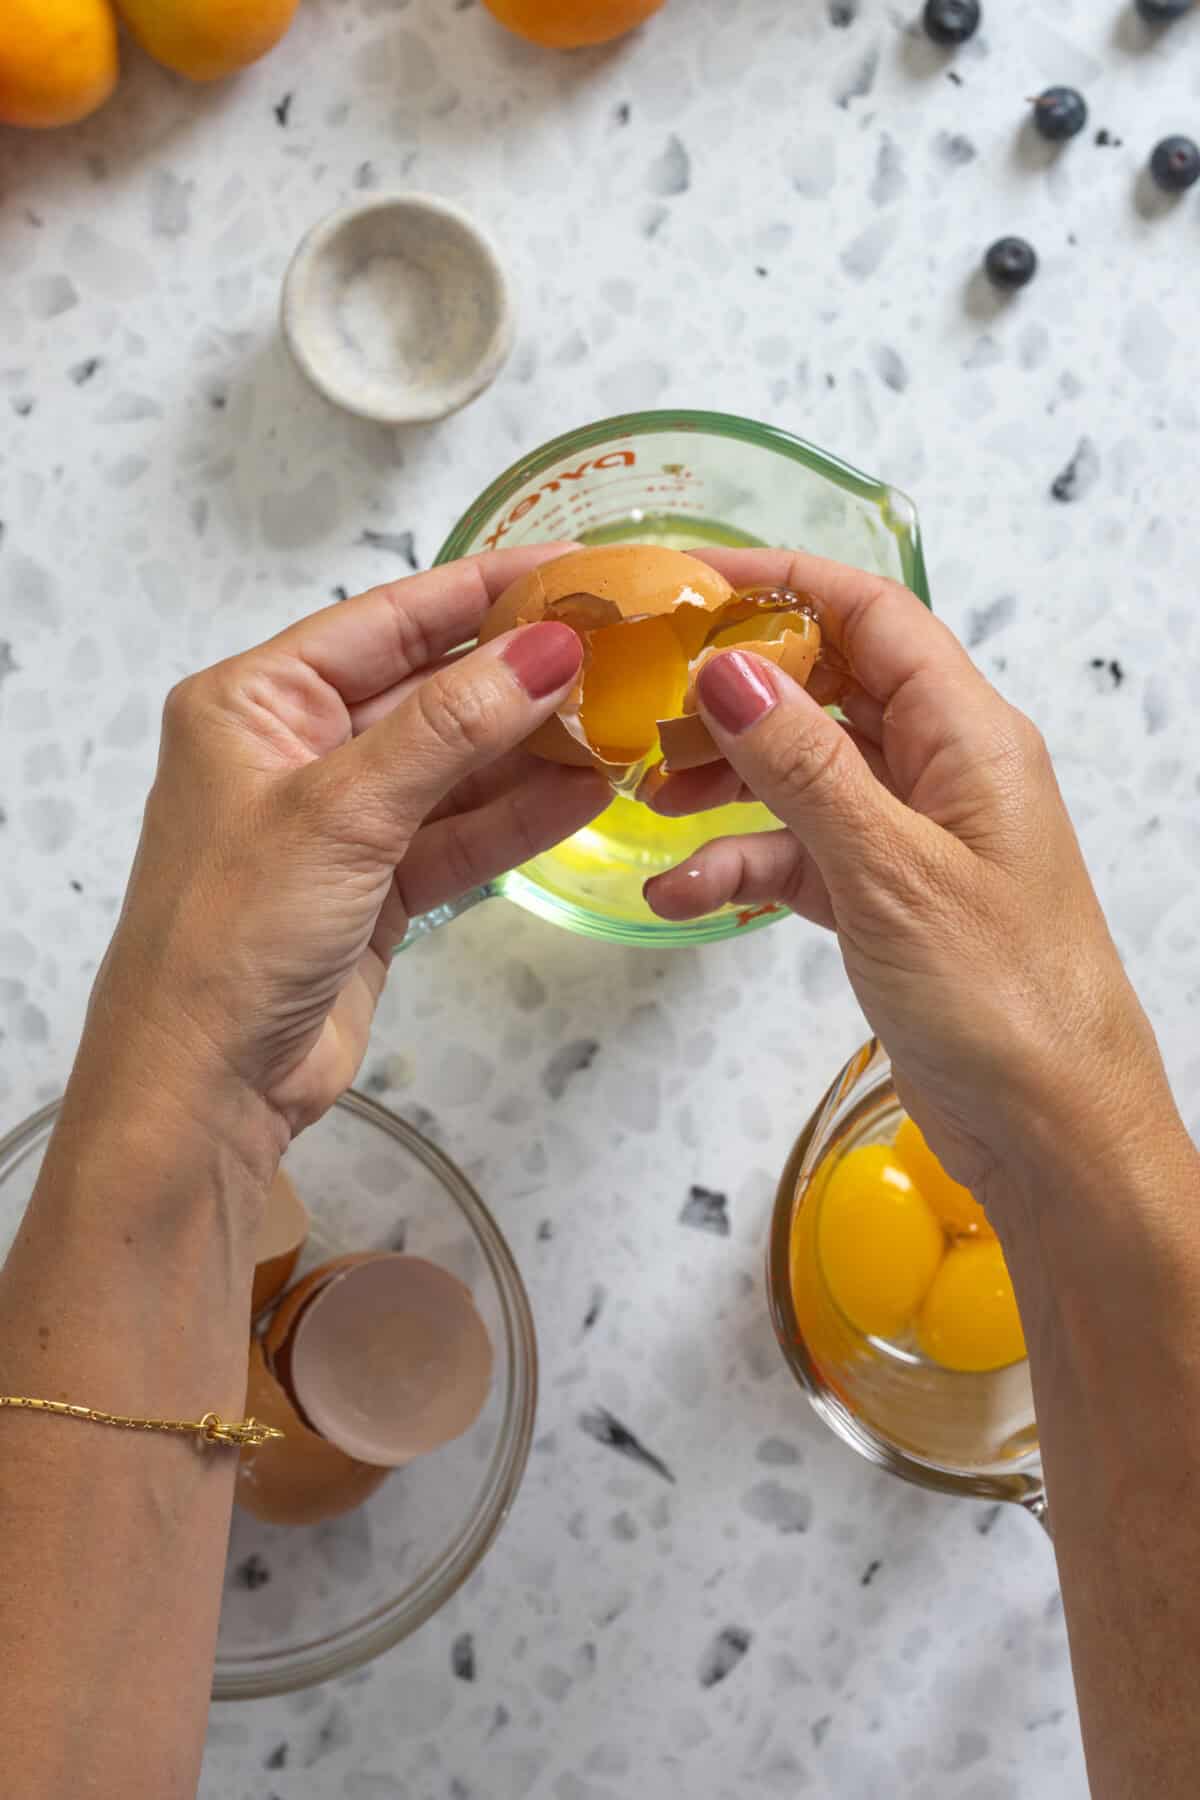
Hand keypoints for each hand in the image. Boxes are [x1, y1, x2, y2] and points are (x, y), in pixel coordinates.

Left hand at [83, 550, 607, 1151]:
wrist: (203, 1087)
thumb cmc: (227, 938)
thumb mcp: (341, 812)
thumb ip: (449, 727)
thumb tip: (546, 650)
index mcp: (256, 701)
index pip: (388, 621)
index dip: (483, 591)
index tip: (574, 570)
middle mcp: (296, 750)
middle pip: (429, 691)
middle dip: (521, 676)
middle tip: (621, 651)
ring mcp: (340, 822)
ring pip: (455, 767)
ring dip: (533, 750)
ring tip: (624, 721)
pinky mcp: (376, 887)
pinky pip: (460, 834)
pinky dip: (519, 817)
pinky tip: (589, 793)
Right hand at [645, 550, 1171, 1206]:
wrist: (1053, 1129)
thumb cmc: (1006, 1000)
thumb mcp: (890, 871)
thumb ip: (804, 767)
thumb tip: (727, 667)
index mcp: (969, 736)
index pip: (871, 615)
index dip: (780, 583)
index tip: (685, 583)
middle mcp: (942, 770)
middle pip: (827, 686)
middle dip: (735, 689)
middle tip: (645, 699)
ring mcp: (911, 835)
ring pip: (803, 772)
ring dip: (727, 778)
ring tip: (650, 794)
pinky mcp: (883, 898)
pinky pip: (798, 854)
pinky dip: (742, 865)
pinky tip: (685, 892)